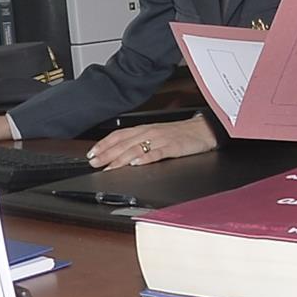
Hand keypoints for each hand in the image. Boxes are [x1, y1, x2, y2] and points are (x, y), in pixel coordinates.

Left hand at [85, 114, 217, 168]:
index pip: (119, 135)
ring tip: (110, 167)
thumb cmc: (180, 133)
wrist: (204, 130)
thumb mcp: (157, 134)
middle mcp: (150, 132)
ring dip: (121, 158)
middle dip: (107, 154)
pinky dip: (146, 158)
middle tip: (94, 162)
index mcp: (145, 129)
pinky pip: (157, 152)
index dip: (104, 144)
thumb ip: (140, 141)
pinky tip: (136, 164)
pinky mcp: (173, 147)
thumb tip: (121, 152)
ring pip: (137, 148)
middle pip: (125, 143)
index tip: (92, 153)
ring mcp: (161, 139)